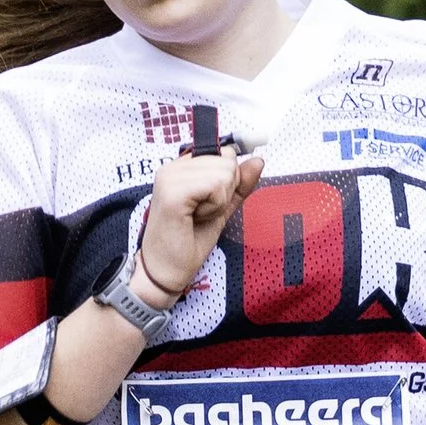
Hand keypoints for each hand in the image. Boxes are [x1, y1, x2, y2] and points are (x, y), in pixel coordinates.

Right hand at [134, 144, 262, 303]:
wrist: (167, 271)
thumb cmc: (188, 242)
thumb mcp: (222, 207)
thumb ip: (239, 184)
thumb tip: (258, 160)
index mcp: (181, 166)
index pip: (225, 152)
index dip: (228, 180)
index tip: (207, 202)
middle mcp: (173, 166)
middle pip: (227, 161)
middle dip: (224, 192)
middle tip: (201, 213)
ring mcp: (170, 177)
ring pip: (224, 173)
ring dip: (219, 202)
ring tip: (196, 217)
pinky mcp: (173, 192)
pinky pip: (216, 186)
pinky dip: (214, 207)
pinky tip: (194, 218)